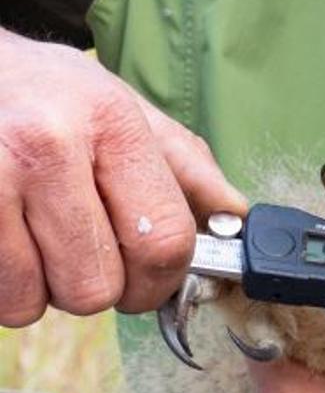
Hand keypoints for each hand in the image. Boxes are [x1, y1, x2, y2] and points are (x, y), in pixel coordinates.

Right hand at [0, 28, 246, 323]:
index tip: (152, 281)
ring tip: (37, 235)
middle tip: (83, 249)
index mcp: (111, 122)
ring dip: (43, 287)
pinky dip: (5, 285)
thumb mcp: (122, 106)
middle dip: (97, 284)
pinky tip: (8, 238)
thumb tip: (234, 216)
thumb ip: (183, 165)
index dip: (163, 281)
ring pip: (37, 300)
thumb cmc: (47, 92)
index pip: (163, 240)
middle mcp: (50, 147)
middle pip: (98, 286)